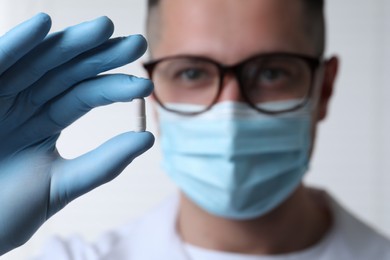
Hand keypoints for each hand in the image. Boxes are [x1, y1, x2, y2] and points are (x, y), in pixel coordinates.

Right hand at [0, 13, 153, 254]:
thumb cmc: (2, 212)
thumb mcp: (60, 185)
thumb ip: (102, 163)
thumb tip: (147, 139)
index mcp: (45, 122)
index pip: (86, 96)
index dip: (115, 88)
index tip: (146, 86)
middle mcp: (25, 103)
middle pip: (70, 71)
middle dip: (102, 55)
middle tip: (138, 44)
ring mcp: (0, 95)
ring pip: (39, 60)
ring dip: (70, 43)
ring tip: (104, 28)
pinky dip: (16, 44)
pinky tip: (43, 25)